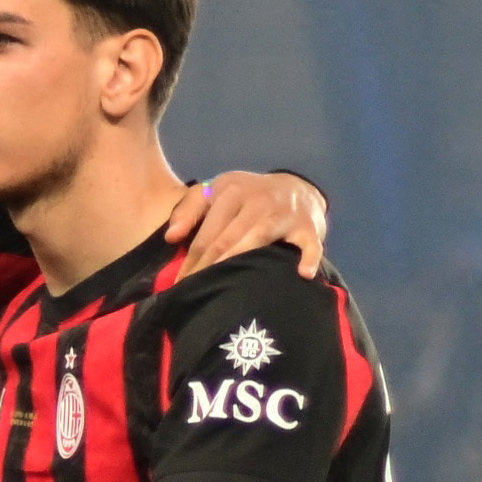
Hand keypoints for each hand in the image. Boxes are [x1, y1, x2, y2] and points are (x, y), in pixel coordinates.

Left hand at [161, 168, 331, 282]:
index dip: (192, 260)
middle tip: (194, 292)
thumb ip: (189, 209)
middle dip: (208, 267)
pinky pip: (309, 244)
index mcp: (231, 191)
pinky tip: (303, 274)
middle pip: (227, 239)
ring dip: (240, 264)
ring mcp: (284, 213)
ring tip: (226, 290)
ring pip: (257, 239)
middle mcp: (257, 200)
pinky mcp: (309, 226)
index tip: (180, 283)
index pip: (207, 233)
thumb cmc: (247, 197)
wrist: (296, 188)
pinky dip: (308, 257)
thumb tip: (171, 237)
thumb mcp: (216, 192)